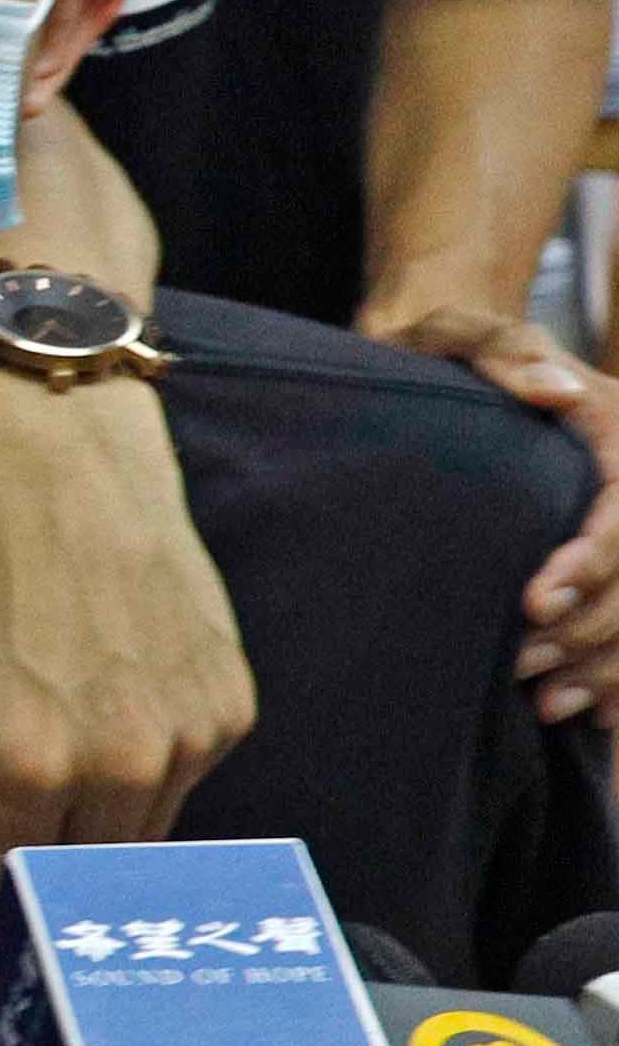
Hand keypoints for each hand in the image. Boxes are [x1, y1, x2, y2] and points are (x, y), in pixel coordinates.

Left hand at [0, 373, 255, 895]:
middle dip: (30, 833)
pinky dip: (141, 759)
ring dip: (91, 803)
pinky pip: (183, 775)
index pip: (8, 880)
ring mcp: (189, 739)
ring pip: (138, 829)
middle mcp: (122, 768)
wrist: (55, 470)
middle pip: (78, 865)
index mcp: (28, 772)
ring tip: (51, 717)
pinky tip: (104, 688)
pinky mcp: (232, 707)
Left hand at [375, 304, 618, 724]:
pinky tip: (590, 713)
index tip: (534, 602)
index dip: (592, 561)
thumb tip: (555, 387)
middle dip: (591, 626)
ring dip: (605, 661)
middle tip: (522, 663)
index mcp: (615, 428)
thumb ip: (503, 349)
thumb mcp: (463, 333)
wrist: (444, 359)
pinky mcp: (608, 559)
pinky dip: (617, 673)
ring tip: (543, 699)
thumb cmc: (448, 345)